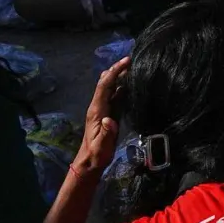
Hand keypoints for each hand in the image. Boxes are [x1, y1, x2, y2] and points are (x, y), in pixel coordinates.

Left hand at [75, 58, 129, 175]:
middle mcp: (99, 106)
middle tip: (131, 60)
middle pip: (106, 83)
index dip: (114, 72)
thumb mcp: (101, 146)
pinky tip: (131, 83)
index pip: (104, 86)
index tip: (126, 61)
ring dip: (119, 76)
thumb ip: (106, 133)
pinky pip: (115, 96)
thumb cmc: (96, 155)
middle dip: (116, 70)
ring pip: (110, 88)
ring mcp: (103, 110)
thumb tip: (109, 120)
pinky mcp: (109, 114)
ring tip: (133, 67)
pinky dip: (122, 87)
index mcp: (96, 111)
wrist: (90, 162)